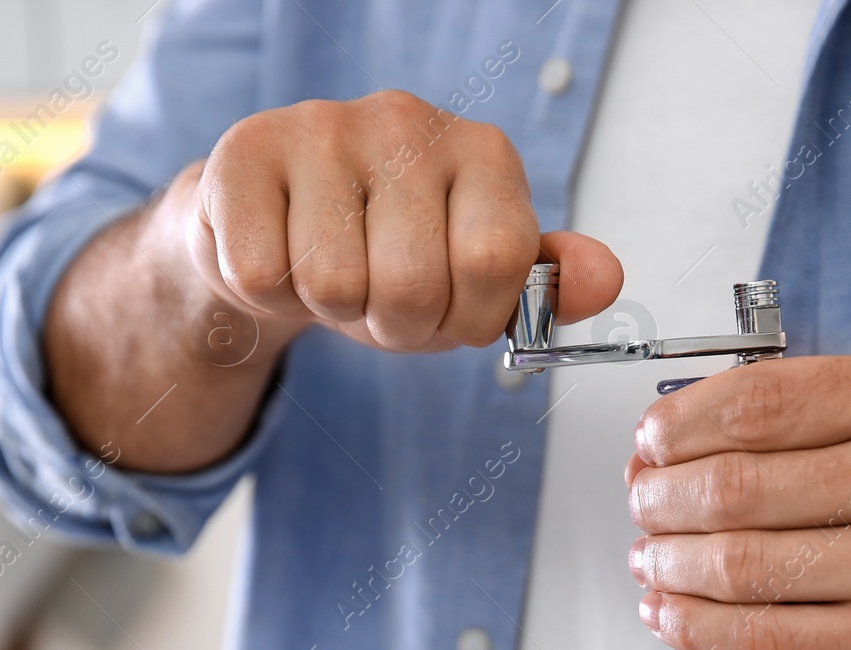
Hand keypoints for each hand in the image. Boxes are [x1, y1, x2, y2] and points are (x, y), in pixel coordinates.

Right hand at [186, 89, 620, 350]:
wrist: (273, 227)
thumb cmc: (382, 253)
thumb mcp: (473, 276)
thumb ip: (542, 285)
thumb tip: (604, 280)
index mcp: (481, 152)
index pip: (495, 261)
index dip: (468, 319)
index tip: (451, 313)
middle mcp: (407, 122)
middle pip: (412, 284)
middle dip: (394, 325)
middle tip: (380, 303)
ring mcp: (323, 128)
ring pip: (335, 285)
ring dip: (330, 311)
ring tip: (330, 276)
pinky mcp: (246, 151)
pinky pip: (262, 276)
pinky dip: (269, 295)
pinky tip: (279, 258)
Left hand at [623, 355, 850, 649]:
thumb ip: (796, 418)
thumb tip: (663, 445)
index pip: (760, 402)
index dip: (680, 424)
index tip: (649, 442)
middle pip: (736, 487)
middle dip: (662, 500)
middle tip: (643, 506)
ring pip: (740, 566)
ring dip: (669, 565)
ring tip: (650, 560)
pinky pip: (761, 636)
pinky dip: (694, 626)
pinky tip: (668, 614)